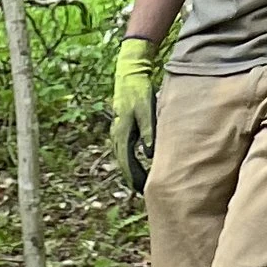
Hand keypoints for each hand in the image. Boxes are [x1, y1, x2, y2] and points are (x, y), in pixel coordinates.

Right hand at [110, 38, 158, 197]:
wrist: (129, 73)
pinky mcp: (121, 128)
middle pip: (124, 164)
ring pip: (123, 158)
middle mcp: (117, 136)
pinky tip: (137, 164)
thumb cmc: (139, 91)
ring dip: (130, 171)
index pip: (128, 163)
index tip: (142, 190)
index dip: (135, 178)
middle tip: (143, 193)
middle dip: (132, 178)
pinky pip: (124, 150)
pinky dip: (130, 160)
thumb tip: (150, 155)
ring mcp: (117, 132)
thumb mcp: (146, 111)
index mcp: (122, 134)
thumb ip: (148, 132)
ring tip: (140, 183)